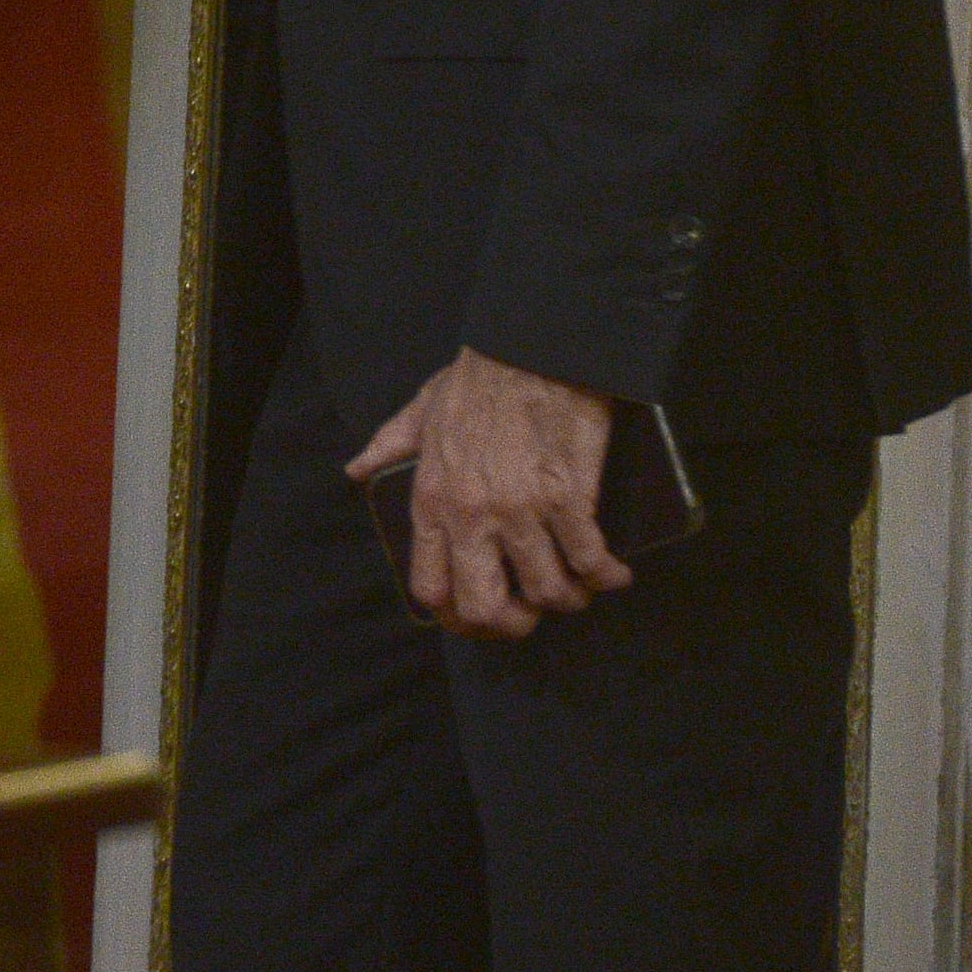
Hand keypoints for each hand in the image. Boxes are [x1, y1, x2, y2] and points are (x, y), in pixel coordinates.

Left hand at [352, 349, 629, 639]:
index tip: (481, 615)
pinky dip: (607, 576)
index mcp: (432, 499)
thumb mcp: (421, 410)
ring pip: (547, 593)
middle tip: (532, 610)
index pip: (431, 588)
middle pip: (486, 608)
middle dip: (514, 624)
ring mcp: (521, 510)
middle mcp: (472, 515)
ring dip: (568, 598)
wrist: (532, 348)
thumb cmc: (478, 379)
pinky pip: (589, 562)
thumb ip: (389, 446)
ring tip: (578, 586)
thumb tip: (357, 470)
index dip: (458, 617)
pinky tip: (615, 573)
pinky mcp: (568, 499)